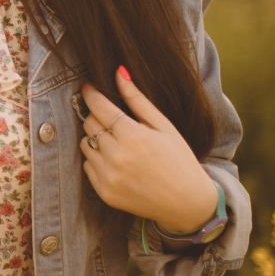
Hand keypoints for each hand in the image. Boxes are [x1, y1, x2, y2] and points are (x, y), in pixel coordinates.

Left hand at [78, 66, 216, 232]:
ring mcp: (109, 176)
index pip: (99, 106)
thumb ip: (137, 99)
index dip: (91, 94)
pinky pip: (87, 166)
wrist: (188, 203)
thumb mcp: (164, 126)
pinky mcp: (104, 192)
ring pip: (85, 143)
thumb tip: (118, 72)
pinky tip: (118, 163)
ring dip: (96, 139)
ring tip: (119, 144)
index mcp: (133, 136)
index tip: (87, 86)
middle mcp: (117, 156)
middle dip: (97, 117)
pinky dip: (97, 160)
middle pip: (89, 124)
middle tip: (114, 121)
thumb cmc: (179, 159)